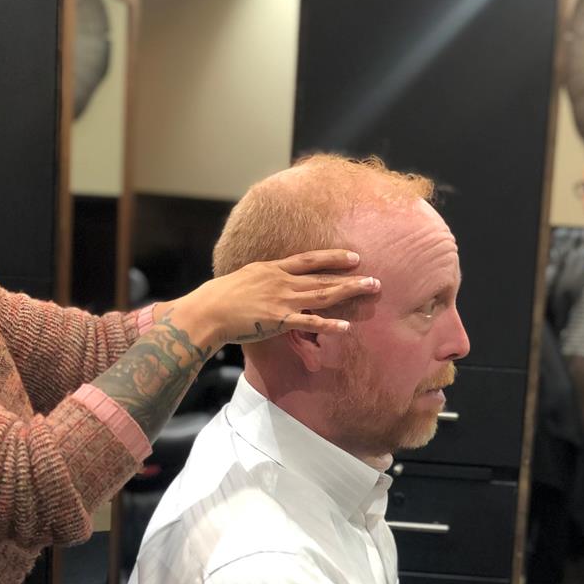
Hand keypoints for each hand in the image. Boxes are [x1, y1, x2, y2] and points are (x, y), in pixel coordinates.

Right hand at [158, 250, 380, 350]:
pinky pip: (308, 322)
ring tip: (370, 291)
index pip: (310, 260)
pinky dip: (328, 324)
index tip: (354, 257)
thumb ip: (264, 279)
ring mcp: (282, 300)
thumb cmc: (221, 297)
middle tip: (375, 279)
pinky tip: (345, 326)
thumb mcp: (245, 278)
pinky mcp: (279, 320)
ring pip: (322, 295)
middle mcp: (282, 281)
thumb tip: (273, 281)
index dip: (334, 258)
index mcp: (274, 269)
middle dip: (351, 278)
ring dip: (348, 293)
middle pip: (323, 278)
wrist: (208, 310)